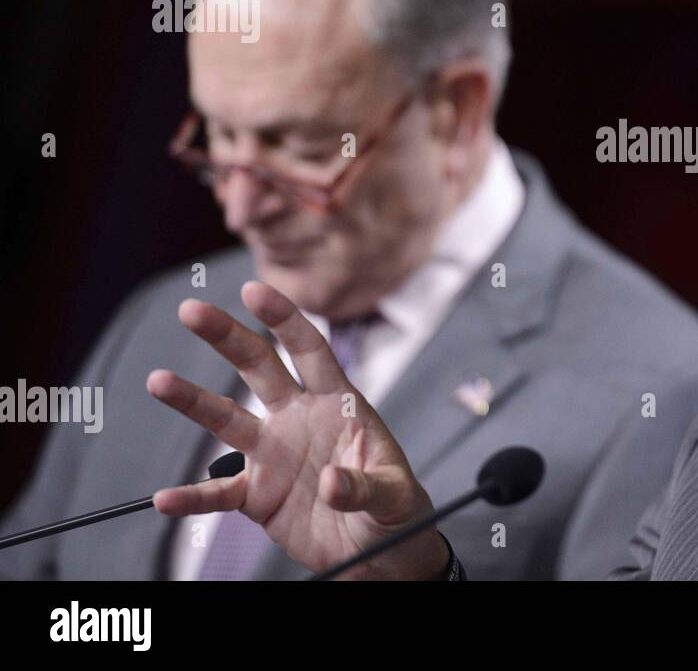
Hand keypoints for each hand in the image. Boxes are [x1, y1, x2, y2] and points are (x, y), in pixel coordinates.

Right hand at [147, 280, 448, 579]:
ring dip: (193, 401)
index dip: (284, 320)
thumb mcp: (393, 494)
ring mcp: (274, 454)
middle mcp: (298, 419)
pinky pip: (217, 494)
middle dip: (228, 337)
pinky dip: (192, 499)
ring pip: (226, 419)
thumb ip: (364, 485)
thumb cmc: (396, 508)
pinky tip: (166, 499)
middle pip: (258, 368)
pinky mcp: (257, 495)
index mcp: (337, 403)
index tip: (255, 290)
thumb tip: (329, 482)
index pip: (310, 350)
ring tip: (158, 380)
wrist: (379, 550)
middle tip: (191, 311)